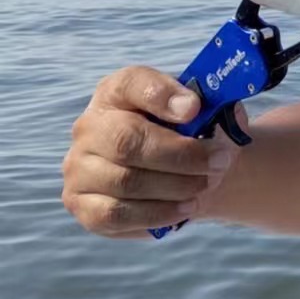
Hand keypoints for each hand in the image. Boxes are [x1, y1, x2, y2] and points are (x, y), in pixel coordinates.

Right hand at [60, 66, 241, 237]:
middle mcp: (90, 127)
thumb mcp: (207, 111)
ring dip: (176, 187)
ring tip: (207, 185)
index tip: (195, 109)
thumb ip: (207, 103)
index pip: (131, 83)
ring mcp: (79, 167)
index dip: (162, 95)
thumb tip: (193, 108)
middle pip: (127, 141)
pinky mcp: (82, 205)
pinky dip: (158, 213)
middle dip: (182, 155)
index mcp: (118, 92)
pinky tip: (186, 207)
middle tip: (220, 161)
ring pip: (126, 182)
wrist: (190, 172)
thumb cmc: (194, 134)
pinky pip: (117, 214)